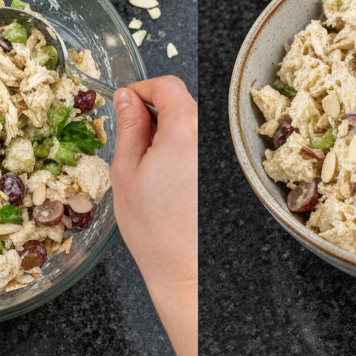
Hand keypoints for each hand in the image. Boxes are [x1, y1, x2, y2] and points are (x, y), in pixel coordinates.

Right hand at [110, 76, 196, 355]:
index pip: (166, 85)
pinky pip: (203, 145)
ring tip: (151, 165)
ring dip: (171, 132)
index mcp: (186, 127)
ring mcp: (223, 152)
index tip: (126, 101)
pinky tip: (171, 178)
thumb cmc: (153, 228)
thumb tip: (127, 98)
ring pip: (192, 124)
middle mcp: (211, 134)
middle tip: (133, 138)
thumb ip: (128, 126)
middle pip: (181, 102)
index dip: (142, 88)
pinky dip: (186, 149)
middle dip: (155, 112)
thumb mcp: (126, 171)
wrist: (186, 271)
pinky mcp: (229, 168)